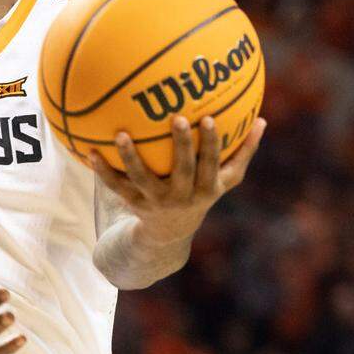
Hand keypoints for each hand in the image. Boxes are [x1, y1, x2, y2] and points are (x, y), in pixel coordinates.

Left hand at [90, 115, 266, 244]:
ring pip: (143, 178)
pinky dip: (102, 170)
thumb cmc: (201, 193)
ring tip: (121, 134)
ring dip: (131, 157)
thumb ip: (244, 151)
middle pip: (183, 169)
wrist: (169, 235)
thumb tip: (264, 120)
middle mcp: (184, 195)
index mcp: (207, 187)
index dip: (212, 143)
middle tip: (177, 118)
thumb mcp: (226, 180)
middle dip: (182, 145)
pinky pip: (116, 186)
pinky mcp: (134, 203)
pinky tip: (90, 150)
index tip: (209, 118)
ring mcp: (157, 201)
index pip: (212, 163)